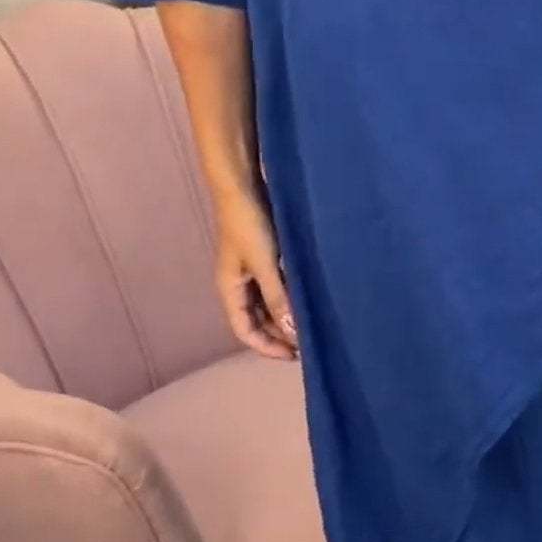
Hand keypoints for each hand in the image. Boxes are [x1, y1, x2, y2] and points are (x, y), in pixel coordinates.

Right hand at [214, 187, 298, 361]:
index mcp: (230, 289)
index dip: (267, 347)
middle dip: (279, 334)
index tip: (295, 356)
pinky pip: (275, 286)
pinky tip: (307, 298)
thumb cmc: (249, 225)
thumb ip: (278, 298)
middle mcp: (238, 284)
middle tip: (309, 343)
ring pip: (267, 304)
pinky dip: (288, 297)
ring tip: (311, 324)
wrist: (243, 185)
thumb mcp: (265, 264)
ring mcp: (250, 270)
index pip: (245, 331)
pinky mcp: (263, 256)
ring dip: (285, 316)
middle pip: (257, 320)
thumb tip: (292, 332)